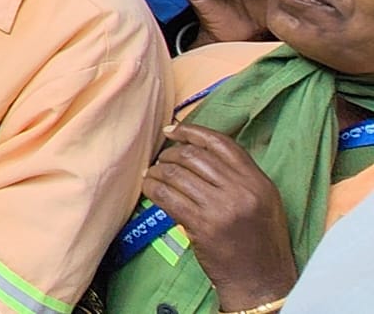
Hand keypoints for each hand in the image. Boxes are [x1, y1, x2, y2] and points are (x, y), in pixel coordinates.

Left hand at [142, 123, 297, 310]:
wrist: (260, 281)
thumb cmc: (260, 242)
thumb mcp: (263, 202)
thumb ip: (239, 177)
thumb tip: (198, 151)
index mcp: (259, 182)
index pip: (222, 143)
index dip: (193, 132)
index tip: (172, 130)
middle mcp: (242, 191)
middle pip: (194, 156)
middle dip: (170, 154)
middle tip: (160, 160)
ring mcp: (221, 208)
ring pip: (177, 173)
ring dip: (158, 171)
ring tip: (153, 175)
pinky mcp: (202, 225)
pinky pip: (167, 196)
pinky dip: (153, 188)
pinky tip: (149, 188)